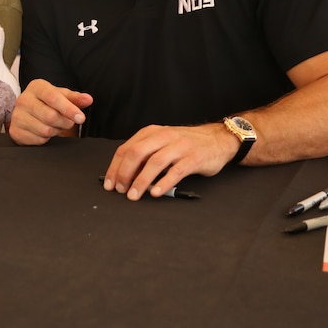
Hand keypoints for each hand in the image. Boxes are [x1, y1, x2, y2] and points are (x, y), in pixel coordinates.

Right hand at [8, 79, 92, 145]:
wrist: (28, 112)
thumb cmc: (47, 102)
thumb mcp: (62, 96)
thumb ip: (75, 98)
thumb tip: (88, 99)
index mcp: (36, 87)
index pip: (53, 98)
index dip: (69, 109)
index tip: (80, 118)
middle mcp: (23, 99)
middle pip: (51, 116)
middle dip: (64, 122)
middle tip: (67, 122)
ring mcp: (17, 116)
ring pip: (46, 130)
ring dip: (56, 131)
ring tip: (54, 125)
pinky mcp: (15, 131)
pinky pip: (38, 140)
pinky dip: (46, 138)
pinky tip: (44, 130)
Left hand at [103, 123, 235, 200]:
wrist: (217, 139)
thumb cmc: (186, 144)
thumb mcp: (162, 143)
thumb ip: (145, 154)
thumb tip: (124, 175)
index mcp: (152, 132)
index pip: (126, 148)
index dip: (115, 167)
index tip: (109, 184)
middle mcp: (164, 136)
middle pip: (137, 153)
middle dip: (124, 173)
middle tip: (120, 190)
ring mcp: (180, 146)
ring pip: (155, 162)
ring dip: (141, 180)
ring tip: (134, 195)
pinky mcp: (194, 158)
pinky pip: (176, 171)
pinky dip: (164, 182)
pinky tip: (156, 193)